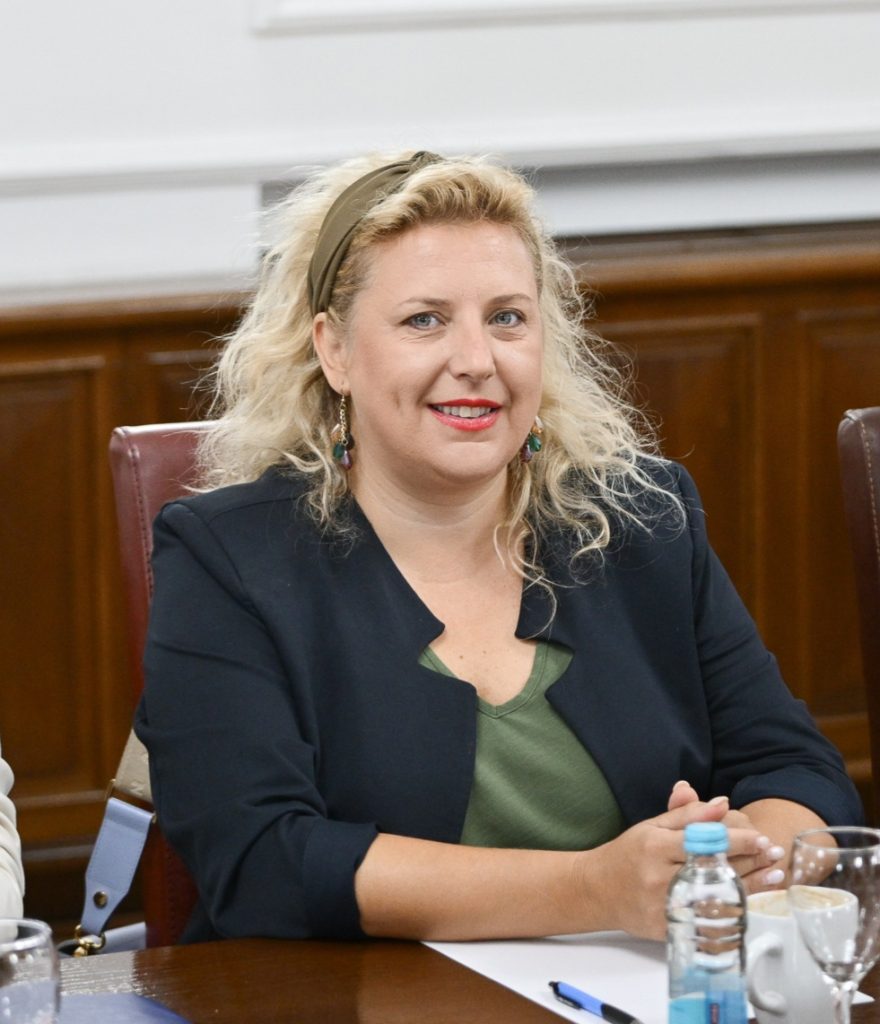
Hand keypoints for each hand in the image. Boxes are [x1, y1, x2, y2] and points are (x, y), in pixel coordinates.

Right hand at [583, 795, 763, 939]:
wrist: (596, 890)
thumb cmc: (628, 854)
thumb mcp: (652, 826)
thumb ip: (688, 815)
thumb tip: (722, 804)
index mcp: (655, 846)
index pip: (704, 842)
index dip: (737, 840)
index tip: (760, 838)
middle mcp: (659, 877)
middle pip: (714, 870)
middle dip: (751, 862)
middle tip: (774, 855)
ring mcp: (664, 906)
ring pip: (715, 898)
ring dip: (750, 888)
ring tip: (774, 876)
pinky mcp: (667, 929)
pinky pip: (706, 922)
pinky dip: (730, 911)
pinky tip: (749, 902)